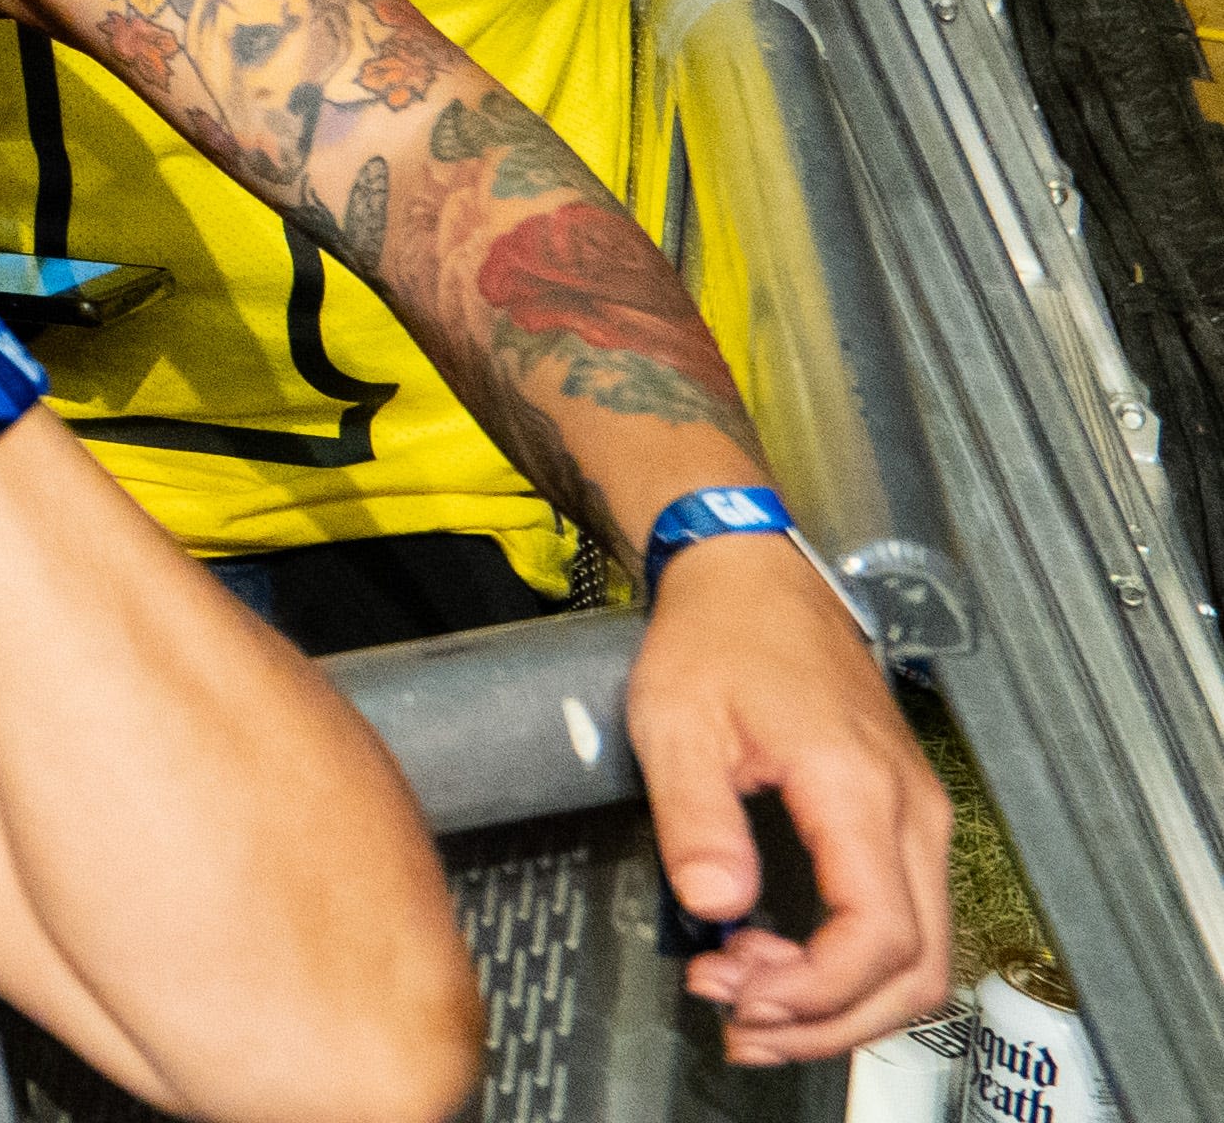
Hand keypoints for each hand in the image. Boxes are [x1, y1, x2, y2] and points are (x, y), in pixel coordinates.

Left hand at [621, 521, 953, 1060]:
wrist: (750, 576)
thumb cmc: (715, 637)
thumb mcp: (675, 722)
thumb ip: (697, 819)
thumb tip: (717, 908)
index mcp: (857, 789)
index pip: (879, 934)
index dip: (815, 990)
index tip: (739, 993)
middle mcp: (911, 812)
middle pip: (916, 968)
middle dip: (830, 1019)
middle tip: (740, 1021)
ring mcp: (918, 817)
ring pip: (920, 956)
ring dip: (842, 1002)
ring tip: (750, 1003)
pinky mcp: (904, 821)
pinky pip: (903, 921)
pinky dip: (851, 965)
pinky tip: (779, 966)